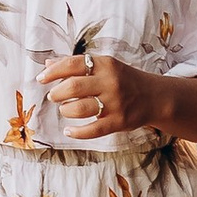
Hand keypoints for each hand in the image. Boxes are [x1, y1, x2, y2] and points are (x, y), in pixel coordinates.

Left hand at [39, 49, 161, 141]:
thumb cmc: (124, 80)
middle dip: (57, 93)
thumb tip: (48, 64)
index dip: (53, 71)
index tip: (41, 78)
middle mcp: (110, 82)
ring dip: (66, 110)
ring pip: (80, 109)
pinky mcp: (118, 122)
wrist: (155, 97)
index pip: (73, 64)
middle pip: (73, 86)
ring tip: (65, 109)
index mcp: (105, 65)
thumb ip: (78, 65)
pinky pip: (92, 130)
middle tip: (53, 96)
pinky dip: (77, 132)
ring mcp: (115, 103)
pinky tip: (69, 130)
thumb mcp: (105, 66)